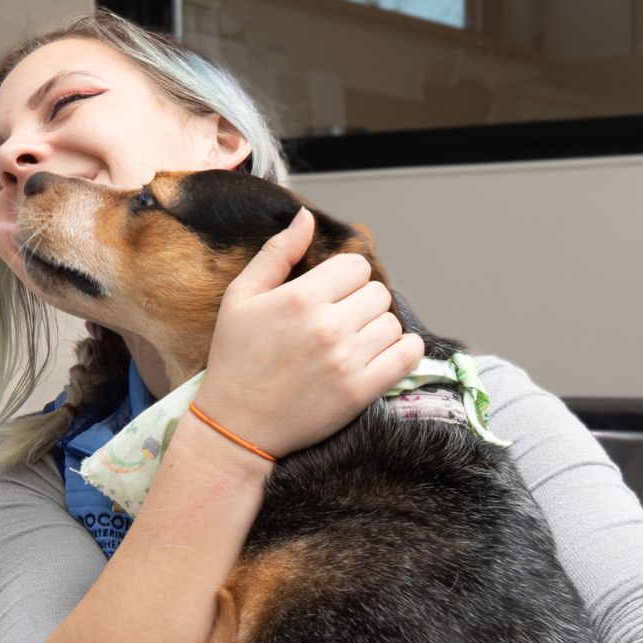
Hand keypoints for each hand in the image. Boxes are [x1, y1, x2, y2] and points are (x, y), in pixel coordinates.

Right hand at [193, 208, 424, 458]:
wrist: (237, 425)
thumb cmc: (236, 360)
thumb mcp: (241, 298)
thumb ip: (277, 254)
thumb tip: (305, 217)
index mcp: (302, 297)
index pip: (356, 266)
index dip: (345, 278)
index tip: (332, 294)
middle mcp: (329, 326)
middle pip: (377, 293)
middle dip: (362, 302)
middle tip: (341, 320)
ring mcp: (348, 361)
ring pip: (392, 323)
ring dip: (378, 329)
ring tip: (353, 341)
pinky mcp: (360, 392)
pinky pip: (407, 356)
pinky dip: (402, 351)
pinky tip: (382, 353)